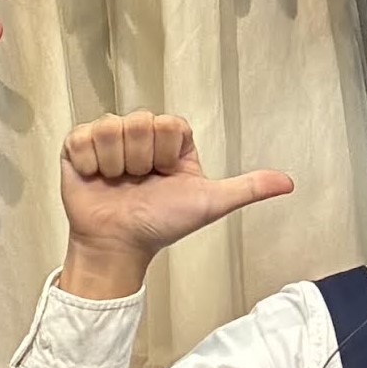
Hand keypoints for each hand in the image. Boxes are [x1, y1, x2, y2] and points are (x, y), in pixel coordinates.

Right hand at [56, 109, 296, 298]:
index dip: (167, 153)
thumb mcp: (209, 203)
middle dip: (140, 160)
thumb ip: (247, 188)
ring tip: (117, 183)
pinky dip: (89, 165)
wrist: (118, 245)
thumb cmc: (162, 223)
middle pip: (139, 122)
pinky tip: (96, 179)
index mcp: (171, 139)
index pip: (169, 123)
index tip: (165, 176)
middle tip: (139, 183)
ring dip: (114, 164)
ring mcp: (107, 137)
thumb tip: (289, 183)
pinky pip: (82, 138)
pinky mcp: (76, 146)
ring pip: (110, 128)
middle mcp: (140, 133)